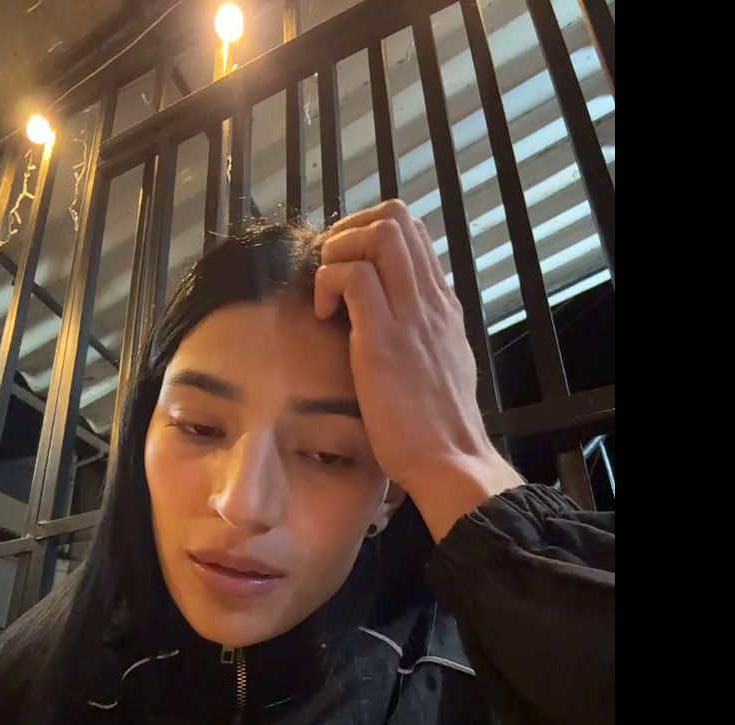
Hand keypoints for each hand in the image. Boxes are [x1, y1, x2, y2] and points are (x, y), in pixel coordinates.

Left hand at [314, 200, 522, 542]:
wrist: (449, 460)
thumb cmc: (436, 427)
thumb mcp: (441, 367)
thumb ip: (423, 336)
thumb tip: (397, 322)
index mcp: (442, 305)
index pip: (413, 234)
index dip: (369, 235)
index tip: (346, 269)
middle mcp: (431, 299)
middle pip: (397, 217)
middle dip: (350, 230)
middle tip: (330, 271)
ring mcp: (411, 315)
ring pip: (379, 234)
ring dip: (339, 250)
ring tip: (326, 291)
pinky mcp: (384, 338)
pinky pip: (352, 275)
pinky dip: (329, 282)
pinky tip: (323, 315)